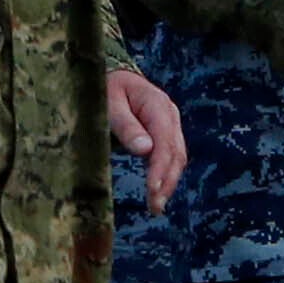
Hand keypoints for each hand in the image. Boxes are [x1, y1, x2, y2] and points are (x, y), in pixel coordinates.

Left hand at [106, 64, 186, 209]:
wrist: (113, 75)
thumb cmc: (107, 87)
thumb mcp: (109, 102)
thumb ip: (125, 125)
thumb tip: (145, 150)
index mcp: (157, 105)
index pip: (164, 143)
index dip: (159, 169)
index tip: (152, 191)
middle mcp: (170, 115)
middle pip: (175, 154)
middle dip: (167, 182)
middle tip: (155, 207)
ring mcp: (170, 124)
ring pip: (177, 158)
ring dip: (169, 183)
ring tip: (156, 205)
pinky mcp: (166, 133)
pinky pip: (170, 156)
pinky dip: (166, 175)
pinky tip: (158, 191)